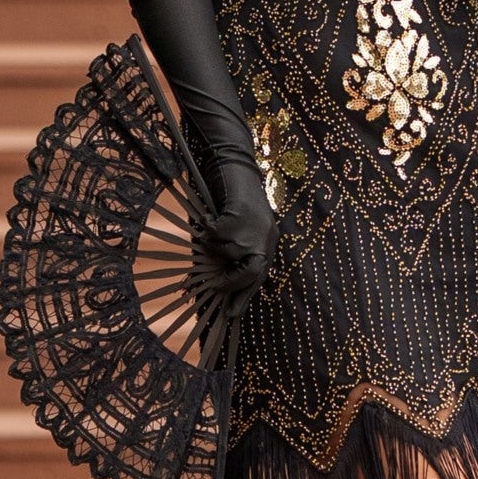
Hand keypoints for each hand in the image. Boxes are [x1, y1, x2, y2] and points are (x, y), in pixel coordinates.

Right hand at [201, 157, 278, 317]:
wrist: (233, 163)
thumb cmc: (231, 196)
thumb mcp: (237, 228)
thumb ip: (233, 252)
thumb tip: (217, 284)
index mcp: (270, 239)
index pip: (260, 275)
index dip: (245, 296)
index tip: (232, 315)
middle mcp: (267, 235)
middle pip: (253, 272)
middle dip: (232, 284)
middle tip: (215, 288)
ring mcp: (255, 226)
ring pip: (228, 252)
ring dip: (214, 246)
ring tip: (209, 230)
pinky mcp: (240, 215)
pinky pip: (215, 235)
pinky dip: (207, 228)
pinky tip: (209, 215)